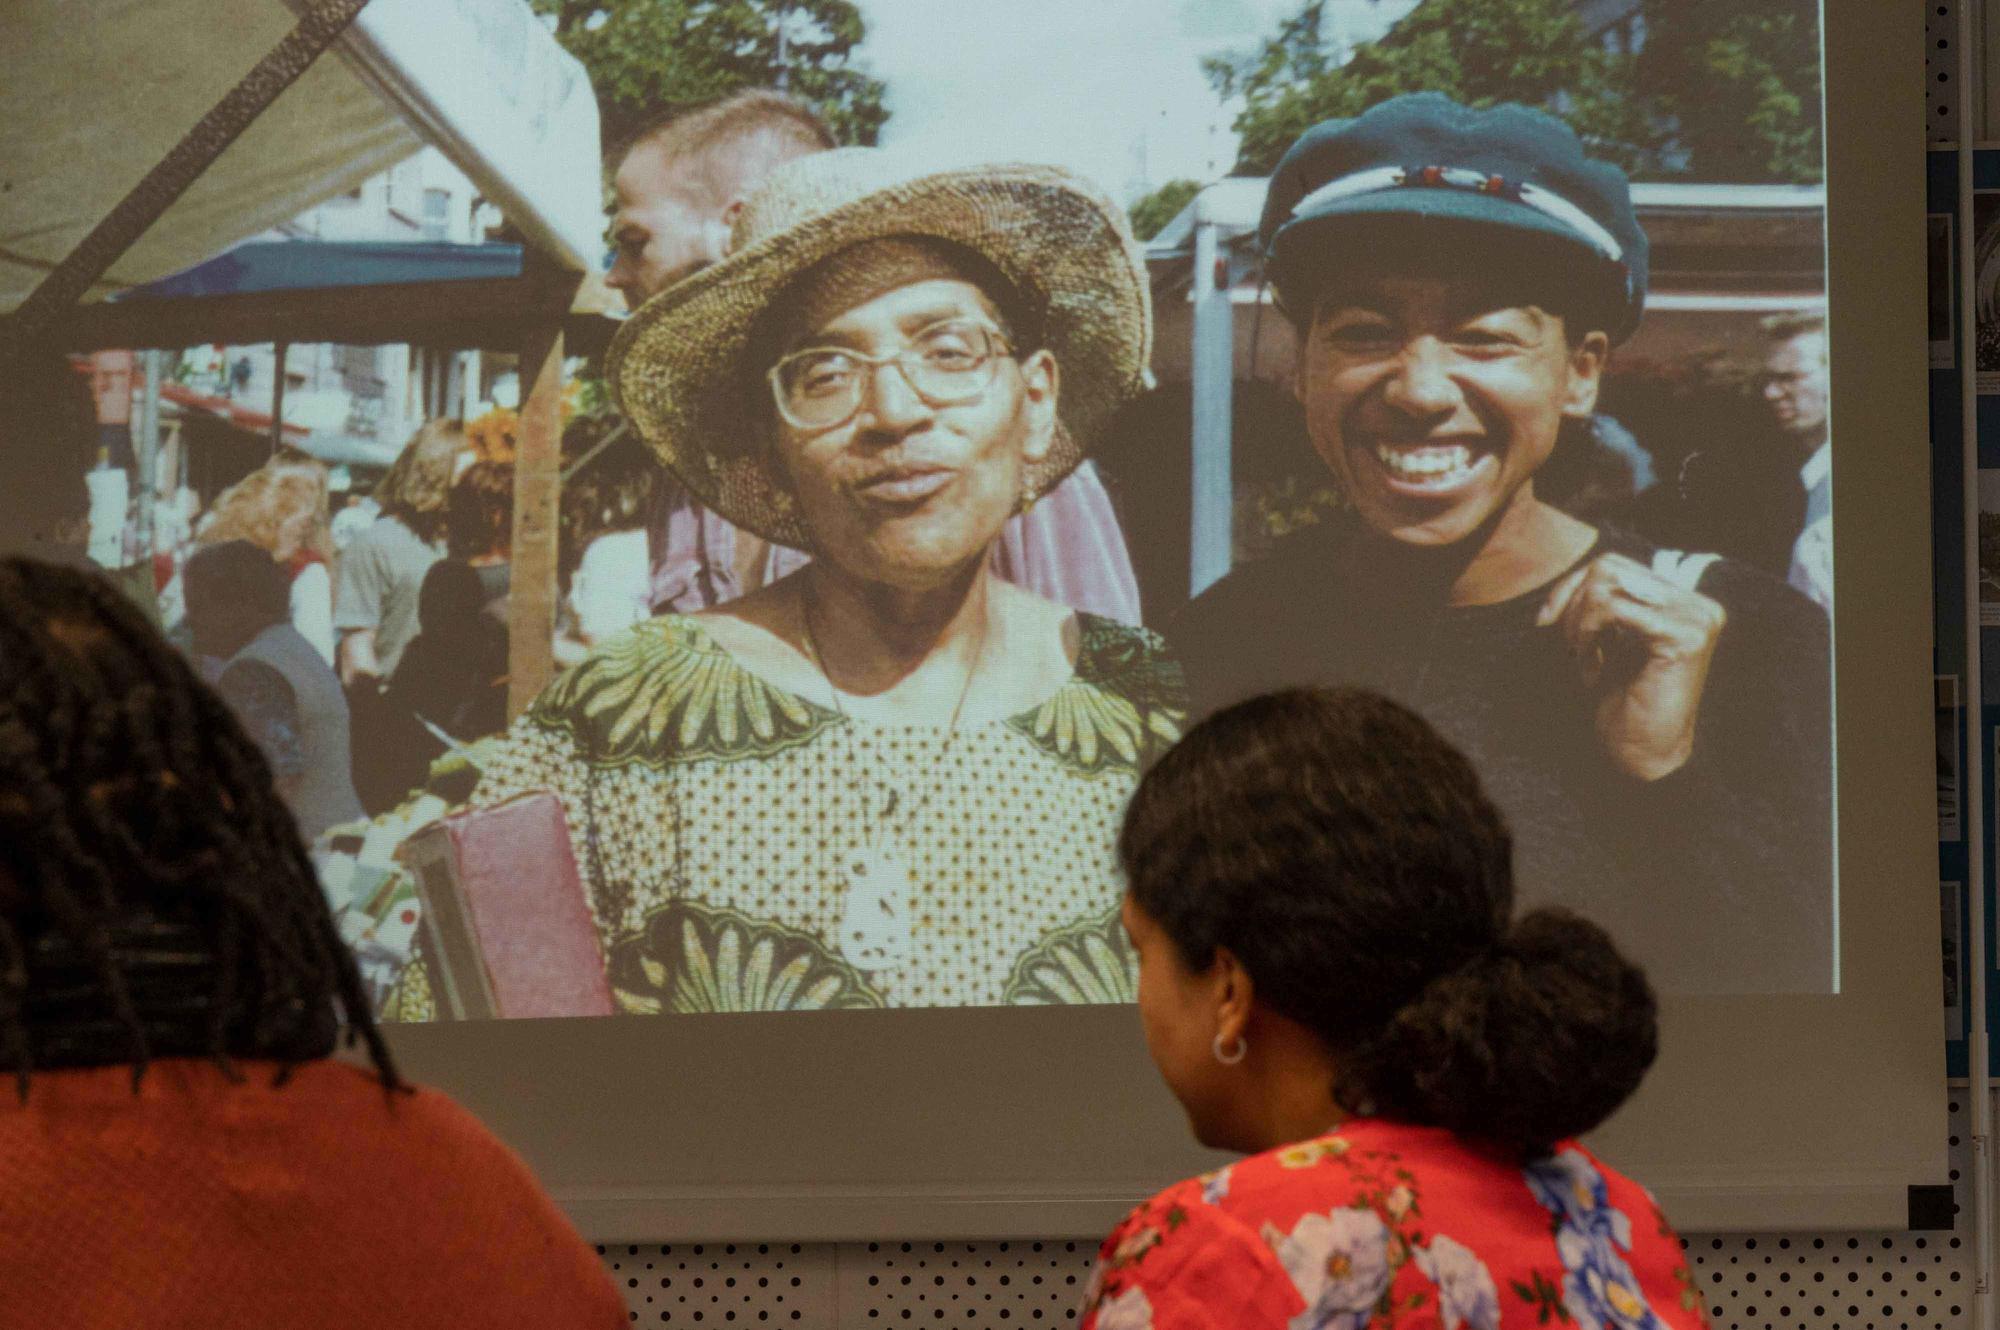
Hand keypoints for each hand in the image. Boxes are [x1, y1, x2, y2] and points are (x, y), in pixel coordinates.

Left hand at [1536, 553, 1726, 780]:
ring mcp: (1696, 617)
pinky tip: (1591, 671)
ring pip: (1606, 585)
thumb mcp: (1609, 642)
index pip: (1614, 565)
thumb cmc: (1622, 703)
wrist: (1642, 755)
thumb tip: (1571, 579)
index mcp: (1683, 602)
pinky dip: (1587, 636)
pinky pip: (1611, 608)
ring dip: (1578, 625)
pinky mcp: (1684, 635)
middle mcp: (1698, 604)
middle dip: (1570, 604)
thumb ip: (1603, 605)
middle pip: (1609, 567)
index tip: (1545, 622)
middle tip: (1567, 648)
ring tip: (1581, 662)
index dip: (1570, 588)